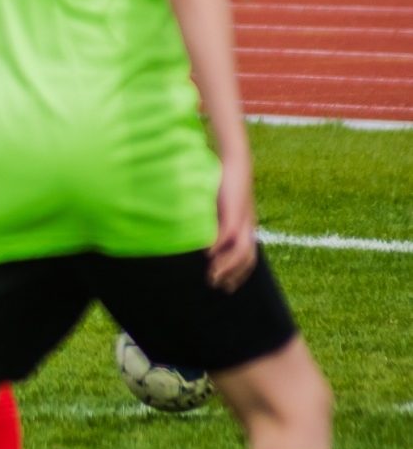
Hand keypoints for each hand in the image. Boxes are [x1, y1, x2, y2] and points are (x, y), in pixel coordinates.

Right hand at [206, 153, 256, 291]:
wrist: (236, 161)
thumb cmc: (225, 181)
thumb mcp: (220, 204)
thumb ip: (214, 219)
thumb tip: (201, 232)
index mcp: (246, 226)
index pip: (249, 257)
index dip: (239, 274)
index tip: (227, 287)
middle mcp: (248, 226)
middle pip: (247, 258)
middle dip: (233, 275)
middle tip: (218, 286)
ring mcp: (243, 219)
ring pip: (241, 250)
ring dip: (227, 266)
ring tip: (212, 274)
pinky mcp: (235, 210)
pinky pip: (229, 234)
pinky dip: (219, 246)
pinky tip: (207, 252)